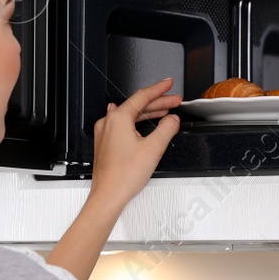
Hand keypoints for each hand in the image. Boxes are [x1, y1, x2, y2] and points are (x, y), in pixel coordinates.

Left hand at [89, 78, 181, 211]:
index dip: (159, 89)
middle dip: (158, 102)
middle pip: (136, 105)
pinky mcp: (105, 143)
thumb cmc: (123, 176)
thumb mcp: (153, 149)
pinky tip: (143, 122)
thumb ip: (166, 129)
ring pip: (130, 115)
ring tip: (165, 111)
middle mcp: (108, 123)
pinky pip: (123, 125)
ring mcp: (105, 133)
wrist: (108, 195)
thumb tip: (173, 119)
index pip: (142, 96)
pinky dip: (138, 122)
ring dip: (148, 112)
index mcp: (118, 119)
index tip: (169, 84)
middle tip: (174, 100)